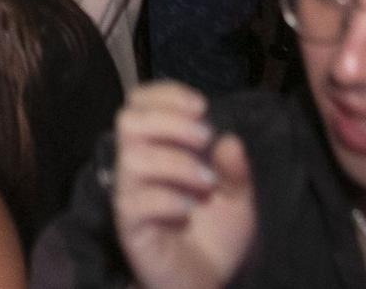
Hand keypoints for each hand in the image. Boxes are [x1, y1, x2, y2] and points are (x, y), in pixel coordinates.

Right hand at [112, 82, 256, 288]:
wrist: (205, 284)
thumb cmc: (213, 236)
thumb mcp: (237, 199)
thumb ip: (235, 170)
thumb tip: (229, 141)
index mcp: (155, 149)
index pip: (139, 103)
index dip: (164, 94)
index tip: (201, 106)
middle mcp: (135, 167)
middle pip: (128, 121)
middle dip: (170, 123)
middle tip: (204, 139)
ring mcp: (128, 197)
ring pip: (132, 159)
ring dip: (176, 164)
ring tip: (206, 184)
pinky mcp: (128, 228)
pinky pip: (134, 202)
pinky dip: (167, 200)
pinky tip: (189, 211)